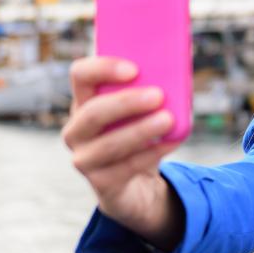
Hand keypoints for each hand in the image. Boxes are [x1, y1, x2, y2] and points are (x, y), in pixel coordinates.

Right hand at [62, 56, 180, 248]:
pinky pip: (126, 167)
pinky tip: (171, 142)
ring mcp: (85, 159)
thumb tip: (176, 71)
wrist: (135, 184)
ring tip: (168, 120)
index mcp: (83, 101)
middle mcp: (76, 130)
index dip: (103, 69)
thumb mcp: (139, 111)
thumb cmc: (137, 134)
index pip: (81, 75)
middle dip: (126, 103)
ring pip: (110, 144)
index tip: (134, 69)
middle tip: (158, 95)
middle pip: (93, 112)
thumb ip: (149, 89)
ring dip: (141, 130)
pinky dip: (152, 152)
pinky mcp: (101, 183)